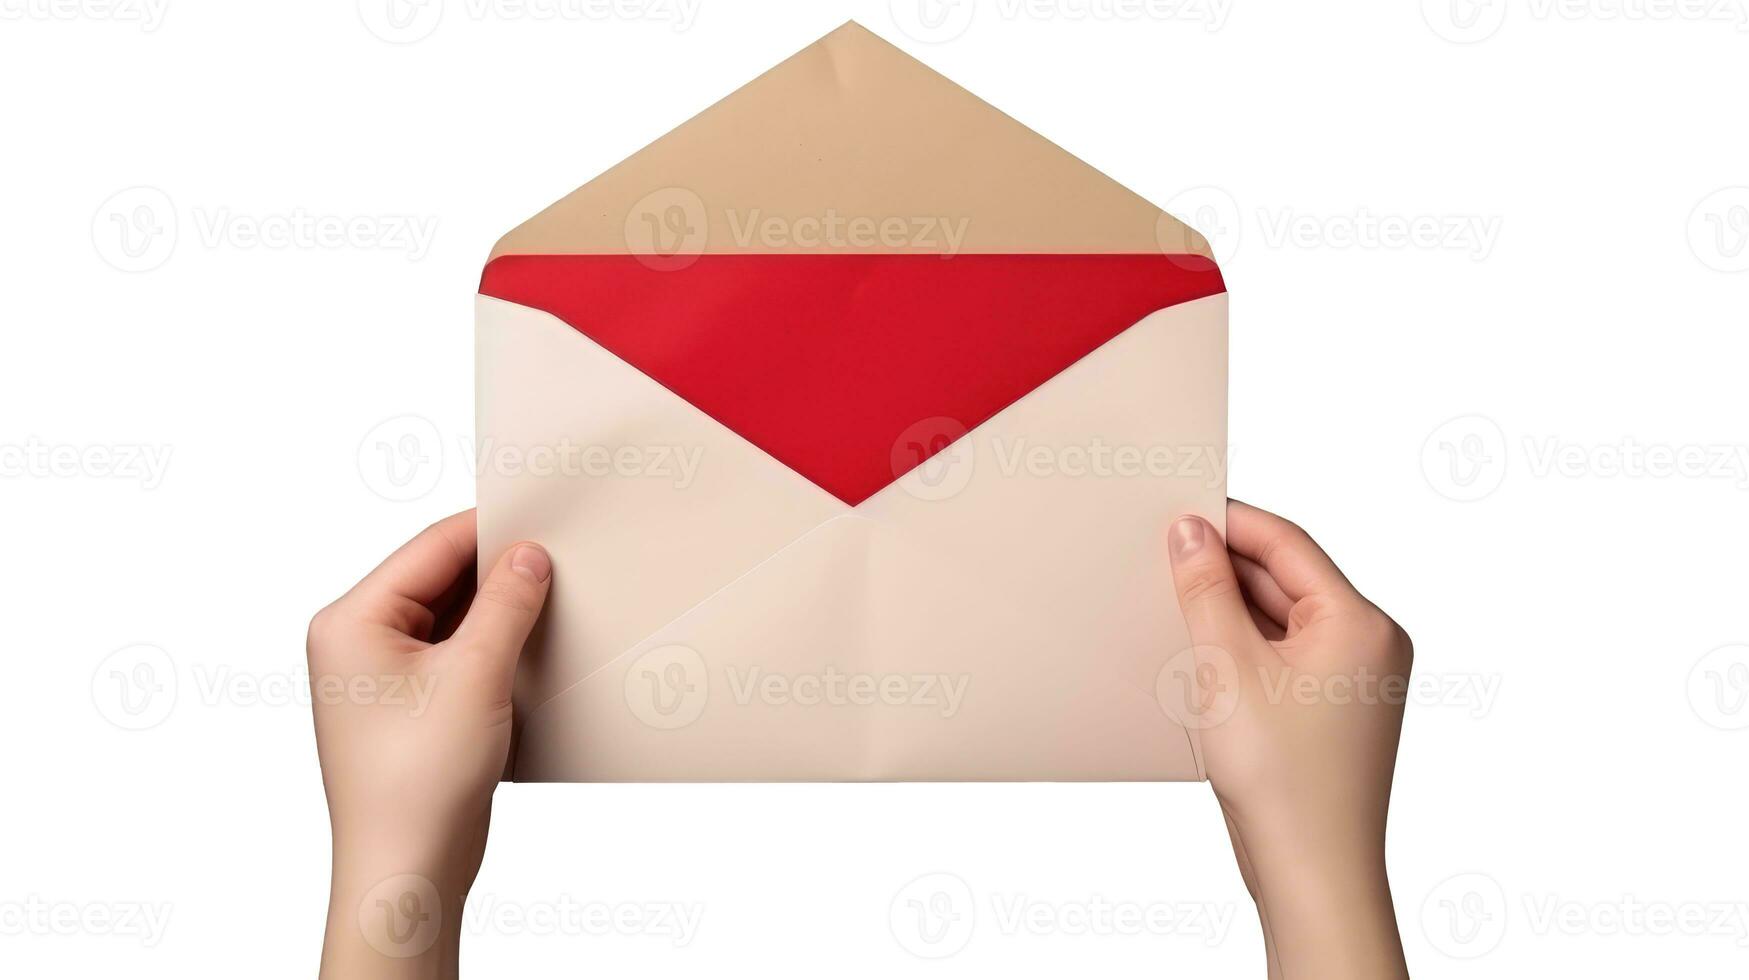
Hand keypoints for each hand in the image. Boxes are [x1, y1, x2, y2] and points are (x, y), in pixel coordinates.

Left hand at [308, 510, 550, 977]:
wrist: (406, 869)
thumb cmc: (416, 783)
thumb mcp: (474, 675)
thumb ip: (505, 605)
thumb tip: (528, 557)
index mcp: (350, 621)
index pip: (429, 549)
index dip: (489, 532)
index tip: (544, 522)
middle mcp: (355, 642)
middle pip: (438, 580)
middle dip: (497, 574)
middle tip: (557, 564)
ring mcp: (379, 677)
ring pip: (449, 618)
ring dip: (497, 614)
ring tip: (548, 607)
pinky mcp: (407, 707)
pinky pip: (453, 654)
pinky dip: (490, 648)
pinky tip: (528, 649)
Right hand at [1167, 500, 1411, 979]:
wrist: (1312, 874)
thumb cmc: (1283, 781)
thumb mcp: (1227, 668)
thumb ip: (1206, 589)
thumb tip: (1191, 530)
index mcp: (1361, 622)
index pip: (1288, 544)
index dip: (1229, 523)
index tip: (1177, 513)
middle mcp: (1370, 644)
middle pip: (1287, 579)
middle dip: (1224, 570)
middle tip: (1161, 559)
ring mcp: (1356, 681)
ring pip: (1282, 620)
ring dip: (1229, 612)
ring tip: (1174, 610)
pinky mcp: (1334, 713)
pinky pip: (1283, 658)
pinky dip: (1242, 650)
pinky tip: (1199, 658)